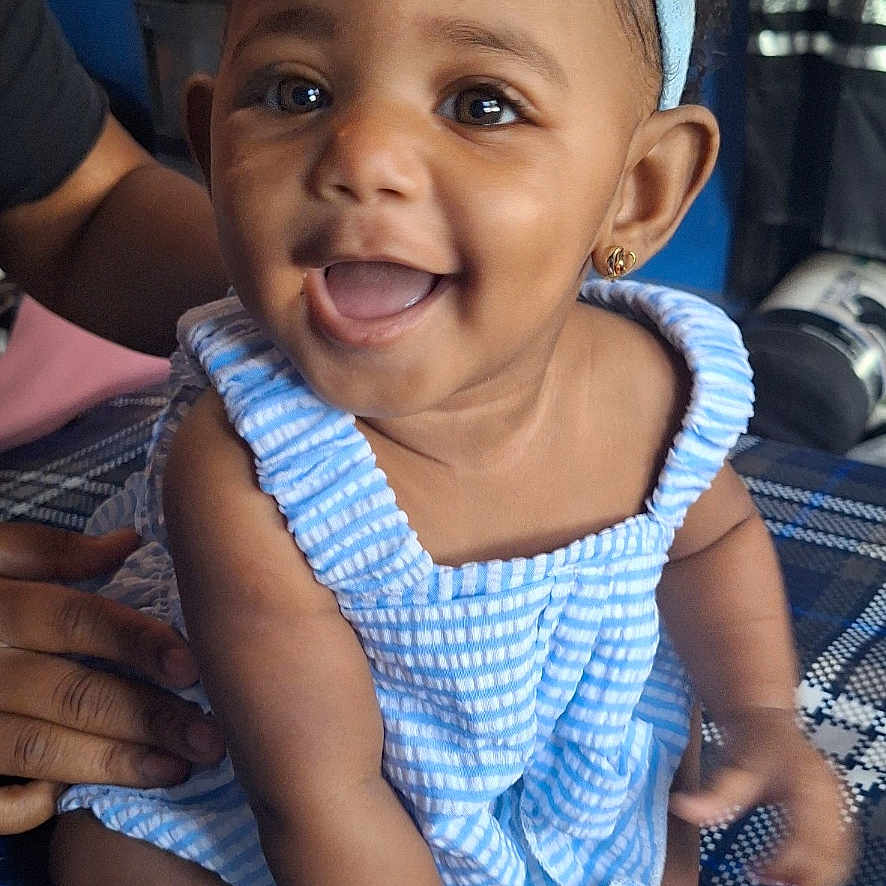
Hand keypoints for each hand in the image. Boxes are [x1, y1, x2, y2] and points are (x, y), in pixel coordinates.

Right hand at [0, 523, 224, 833]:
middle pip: (72, 693)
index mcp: (0, 607)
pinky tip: (77, 799)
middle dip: (148, 717)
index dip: (137, 642)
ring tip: (177, 769)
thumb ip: (49, 551)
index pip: (77, 620)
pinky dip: (29, 805)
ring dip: (114, 762)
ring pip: (40, 748)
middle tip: (210, 738)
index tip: (192, 666)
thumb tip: (127, 541)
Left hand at [670, 707, 856, 885]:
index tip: (758, 873)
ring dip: (811, 874)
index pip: (807, 835)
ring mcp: (836, 801)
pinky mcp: (835, 809)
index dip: (787, 862)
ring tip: (774, 878)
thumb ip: (714, 794)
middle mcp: (829, 793)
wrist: (766, 720)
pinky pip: (837, 848)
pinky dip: (817, 865)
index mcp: (808, 782)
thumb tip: (683, 809)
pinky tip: (788, 870)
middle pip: (831, 852)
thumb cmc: (752, 741)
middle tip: (769, 882)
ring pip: (838, 855)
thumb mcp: (733, 767)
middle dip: (805, 876)